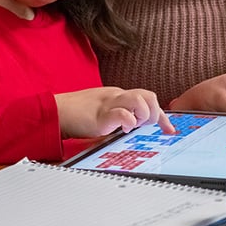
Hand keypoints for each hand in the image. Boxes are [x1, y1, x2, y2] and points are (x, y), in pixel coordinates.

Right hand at [55, 87, 174, 138]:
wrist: (55, 111)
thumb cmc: (77, 114)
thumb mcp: (104, 113)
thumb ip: (119, 115)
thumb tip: (134, 126)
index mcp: (119, 95)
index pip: (148, 98)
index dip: (162, 115)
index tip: (169, 130)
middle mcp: (117, 96)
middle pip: (149, 95)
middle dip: (154, 113)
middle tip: (144, 126)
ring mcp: (109, 104)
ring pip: (139, 100)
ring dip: (143, 116)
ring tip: (132, 126)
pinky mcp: (100, 116)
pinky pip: (122, 114)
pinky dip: (128, 122)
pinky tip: (123, 129)